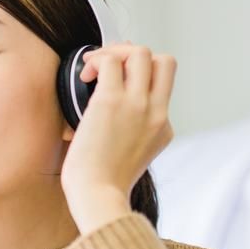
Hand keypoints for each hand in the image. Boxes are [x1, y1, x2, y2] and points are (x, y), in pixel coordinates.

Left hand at [61, 42, 176, 232]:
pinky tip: (84, 74)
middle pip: (165, 61)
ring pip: (141, 52)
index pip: (163, 89)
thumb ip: (129, 137)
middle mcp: (157, 113)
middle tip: (110, 68)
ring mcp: (137, 105)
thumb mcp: (130, 158)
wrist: (97, 196)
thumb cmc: (102, 184)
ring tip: (94, 68)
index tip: (119, 83)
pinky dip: (96, 59)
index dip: (140, 78)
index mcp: (163, 128)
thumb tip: (103, 122)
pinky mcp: (111, 101)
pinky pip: (110, 61)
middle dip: (136, 56)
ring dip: (116, 52)